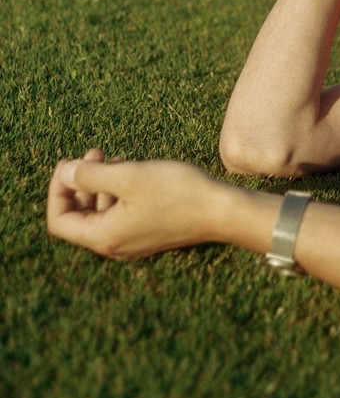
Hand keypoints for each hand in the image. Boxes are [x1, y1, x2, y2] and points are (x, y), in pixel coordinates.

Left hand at [46, 149, 224, 258]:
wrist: (224, 211)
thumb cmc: (178, 194)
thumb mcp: (128, 177)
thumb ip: (90, 176)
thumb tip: (66, 173)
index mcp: (103, 236)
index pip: (59, 219)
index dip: (58, 189)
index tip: (71, 163)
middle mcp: (115, 245)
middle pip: (80, 216)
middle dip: (81, 182)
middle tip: (94, 152)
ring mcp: (134, 241)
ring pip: (102, 213)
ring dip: (102, 184)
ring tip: (116, 158)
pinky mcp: (151, 233)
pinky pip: (123, 214)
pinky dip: (120, 193)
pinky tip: (134, 172)